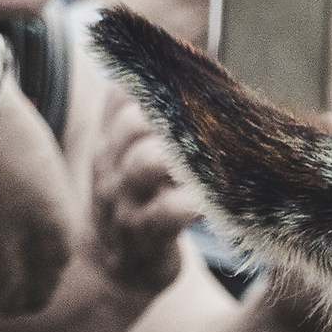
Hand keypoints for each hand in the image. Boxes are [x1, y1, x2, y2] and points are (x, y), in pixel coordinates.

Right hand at [87, 82, 198, 295]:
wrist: (115, 269)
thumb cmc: (142, 202)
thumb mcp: (133, 155)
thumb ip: (152, 117)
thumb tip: (197, 62)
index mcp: (113, 138)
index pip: (122, 93)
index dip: (153, 79)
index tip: (195, 72)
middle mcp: (112, 163)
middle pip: (133, 123)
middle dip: (170, 115)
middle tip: (215, 117)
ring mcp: (124, 201)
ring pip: (145, 164)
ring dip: (181, 156)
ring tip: (218, 155)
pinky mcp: (142, 236)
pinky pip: (167, 213)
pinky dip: (194, 203)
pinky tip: (218, 200)